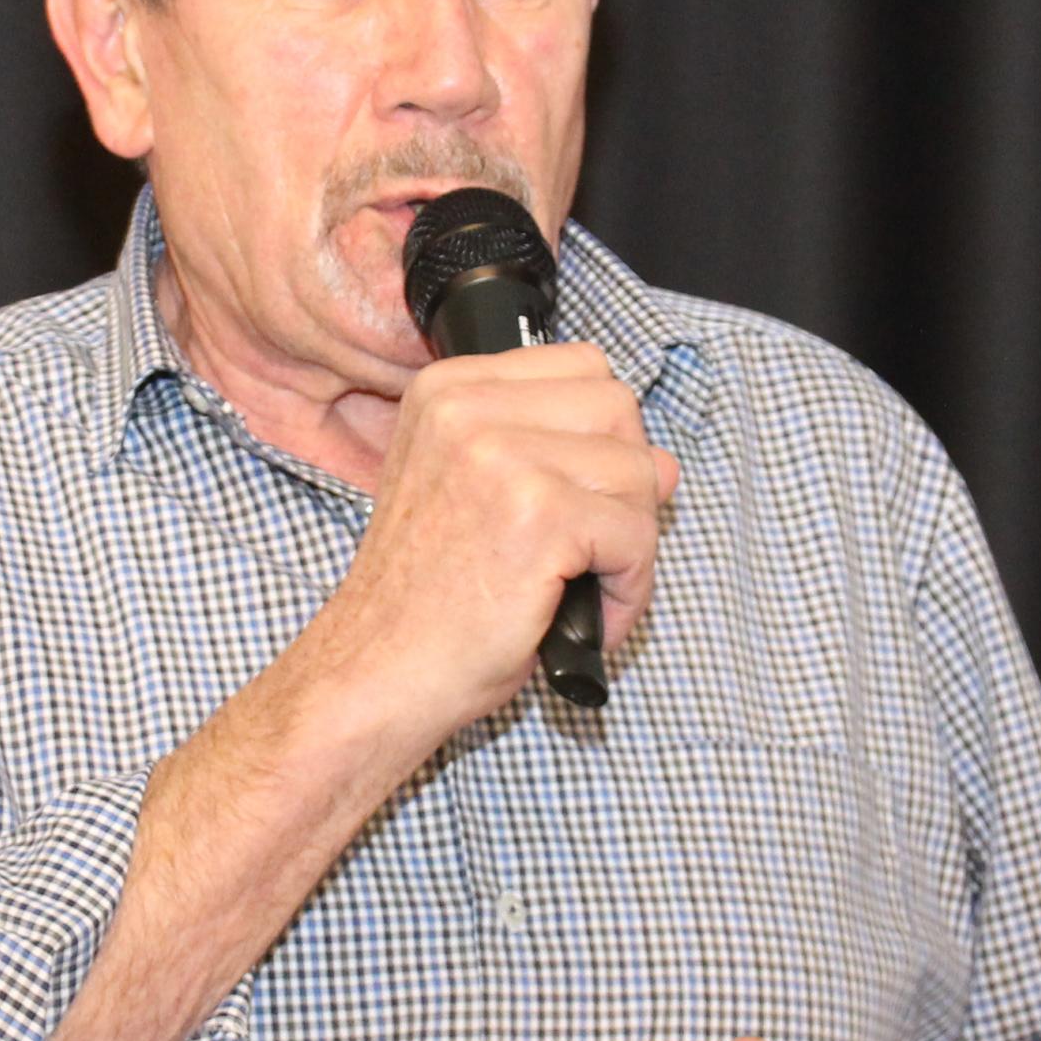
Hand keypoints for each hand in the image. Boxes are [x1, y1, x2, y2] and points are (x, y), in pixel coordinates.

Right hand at [300, 342, 676, 744]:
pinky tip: (581, 617)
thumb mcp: (476, 495)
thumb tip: (663, 461)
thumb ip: (559, 456)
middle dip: (623, 485)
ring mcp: (503, 456)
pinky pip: (637, 536)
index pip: (582, 367)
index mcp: (447, 389)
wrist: (377, 673)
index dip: (598, 437)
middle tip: (582, 548)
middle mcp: (468, 407)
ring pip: (639, 472)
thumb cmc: (426, 600)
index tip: (572, 495)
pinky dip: (628, 590)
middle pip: (619, 409)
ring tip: (577, 589)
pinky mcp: (540, 514)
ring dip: (629, 544)